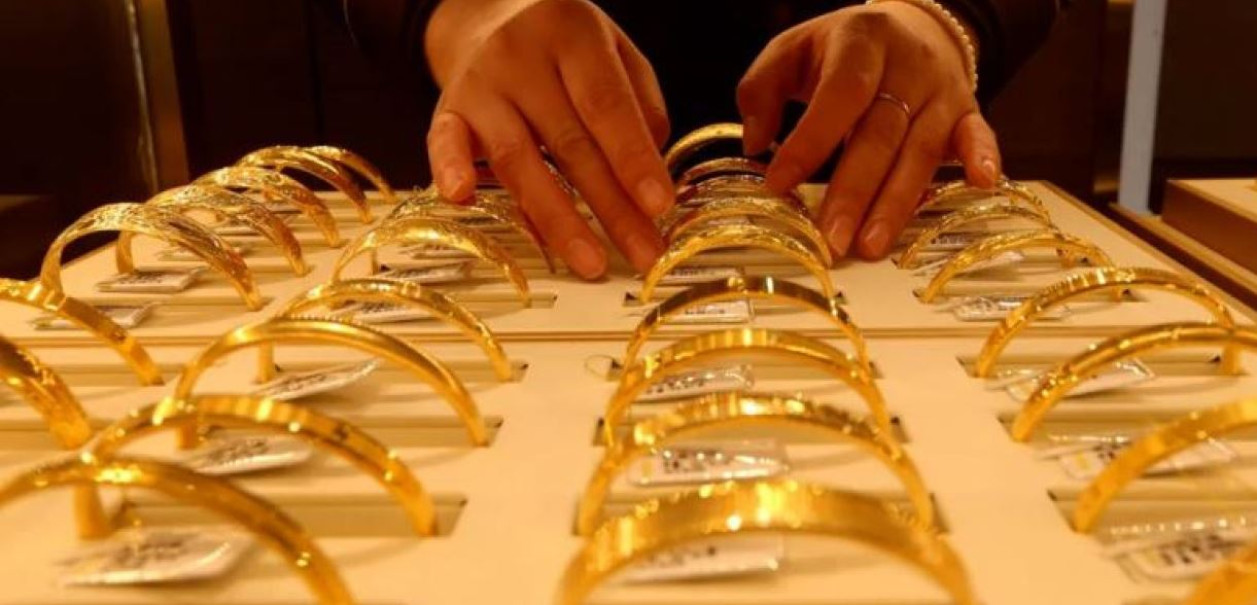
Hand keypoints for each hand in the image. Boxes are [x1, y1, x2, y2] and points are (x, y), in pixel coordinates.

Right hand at [423, 0, 672, 278]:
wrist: (490, 19)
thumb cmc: (567, 50)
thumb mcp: (617, 55)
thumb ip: (640, 110)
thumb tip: (649, 182)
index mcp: (573, 34)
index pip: (606, 104)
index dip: (633, 158)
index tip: (660, 206)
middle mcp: (521, 56)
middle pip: (568, 142)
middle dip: (610, 207)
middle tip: (643, 255)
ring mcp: (479, 83)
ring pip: (516, 158)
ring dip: (555, 219)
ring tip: (589, 263)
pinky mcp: (447, 108)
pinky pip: (444, 143)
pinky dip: (450, 170)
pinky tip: (462, 200)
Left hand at [737, 3, 1001, 259]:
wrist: (912, 28)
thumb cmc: (841, 51)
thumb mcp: (791, 51)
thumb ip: (761, 91)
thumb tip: (755, 144)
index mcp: (862, 40)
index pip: (840, 94)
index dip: (810, 142)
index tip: (779, 185)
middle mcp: (908, 65)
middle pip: (880, 134)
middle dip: (854, 192)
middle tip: (831, 239)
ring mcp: (942, 89)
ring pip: (920, 151)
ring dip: (896, 203)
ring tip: (870, 246)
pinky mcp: (968, 111)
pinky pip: (979, 135)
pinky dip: (983, 158)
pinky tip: (981, 184)